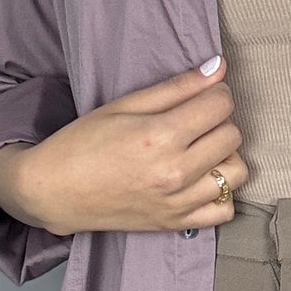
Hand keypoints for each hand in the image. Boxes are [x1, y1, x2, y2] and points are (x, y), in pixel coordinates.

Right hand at [0, 56, 247, 235]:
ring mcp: (178, 201)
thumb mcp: (125, 105)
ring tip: (201, 152)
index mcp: (160, 136)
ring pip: (236, 173)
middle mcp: (175, 171)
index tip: (200, 97)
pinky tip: (202, 181)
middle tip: (195, 122)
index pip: (220, 105)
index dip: (215, 94)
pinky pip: (224, 211)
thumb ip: (177, 87)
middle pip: (232, 136)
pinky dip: (221, 195)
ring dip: (225, 157)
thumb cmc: (83, 142)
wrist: (54, 191)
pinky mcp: (176, 223)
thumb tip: (218, 67)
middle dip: (219, 122)